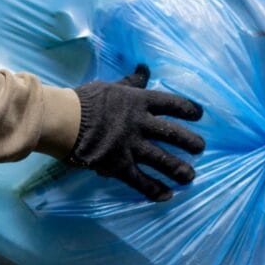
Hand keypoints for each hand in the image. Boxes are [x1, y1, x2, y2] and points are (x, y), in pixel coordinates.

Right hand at [69, 65, 204, 201]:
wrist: (64, 120)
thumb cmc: (84, 100)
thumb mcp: (112, 86)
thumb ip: (131, 81)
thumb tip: (145, 69)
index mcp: (139, 101)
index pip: (171, 104)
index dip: (187, 109)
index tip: (199, 115)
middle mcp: (140, 124)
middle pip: (172, 133)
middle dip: (189, 142)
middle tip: (200, 148)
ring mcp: (131, 146)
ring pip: (162, 159)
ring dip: (178, 169)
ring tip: (190, 176)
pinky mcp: (119, 165)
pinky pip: (140, 180)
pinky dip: (154, 189)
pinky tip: (167, 196)